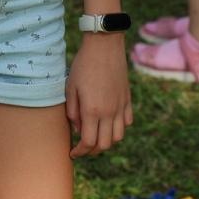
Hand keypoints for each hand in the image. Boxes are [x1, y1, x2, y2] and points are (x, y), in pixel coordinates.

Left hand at [66, 33, 132, 157]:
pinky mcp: (128, 99)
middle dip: (92, 151)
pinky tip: (109, 122)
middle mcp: (109, 113)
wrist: (105, 46)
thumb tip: (77, 129)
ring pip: (118, 137)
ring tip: (96, 136)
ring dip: (106, 141)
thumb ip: (72, 111)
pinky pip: (127, 122)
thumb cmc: (83, 65)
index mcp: (92, 111)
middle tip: (82, 148)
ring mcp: (121, 107)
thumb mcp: (70, 87)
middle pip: (104, 144)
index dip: (80, 151)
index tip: (73, 153)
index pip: (88, 142)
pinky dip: (118, 128)